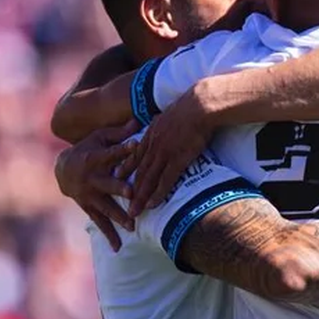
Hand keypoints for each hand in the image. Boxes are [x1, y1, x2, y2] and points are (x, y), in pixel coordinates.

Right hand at [55, 118, 137, 249]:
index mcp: (94, 158)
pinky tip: (118, 247)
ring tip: (132, 226)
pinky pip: (100, 222)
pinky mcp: (89, 208)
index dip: (122, 148)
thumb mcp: (100, 138)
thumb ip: (119, 133)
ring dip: (118, 216)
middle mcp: (91, 178)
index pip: (110, 152)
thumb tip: (139, 119)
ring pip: (105, 206)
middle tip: (131, 192)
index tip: (135, 145)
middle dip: (118, 188)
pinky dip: (108, 235)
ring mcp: (89, 195)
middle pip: (106, 183)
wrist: (63, 169)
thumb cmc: (89, 148)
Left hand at [124, 89, 212, 216]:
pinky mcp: (178, 160)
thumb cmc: (191, 106)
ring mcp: (165, 153)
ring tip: (134, 212)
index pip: (136, 154)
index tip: (118, 176)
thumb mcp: (170, 112)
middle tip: (124, 203)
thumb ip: (164, 121)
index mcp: (153, 133)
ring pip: (149, 179)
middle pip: (140, 171)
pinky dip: (157, 194)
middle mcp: (154, 146)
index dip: (127, 166)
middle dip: (130, 189)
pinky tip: (152, 204)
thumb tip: (165, 121)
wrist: (200, 105)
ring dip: (140, 197)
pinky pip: (165, 180)